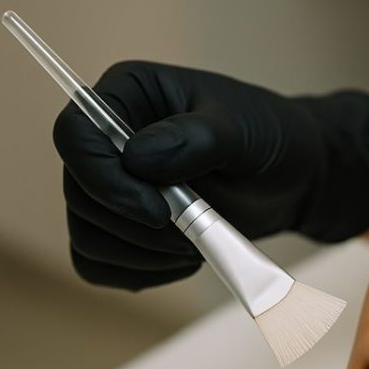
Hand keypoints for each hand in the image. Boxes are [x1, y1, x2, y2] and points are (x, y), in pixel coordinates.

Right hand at [52, 60, 368, 290]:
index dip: (103, 180)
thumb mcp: (242, 130)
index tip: (158, 212)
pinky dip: (139, 273)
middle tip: (192, 235)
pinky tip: (185, 261)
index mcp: (127, 95)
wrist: (293, 178)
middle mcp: (108, 140)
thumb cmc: (270, 139)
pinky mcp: (120, 228)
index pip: (74, 136)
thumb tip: (138, 158)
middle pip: (79, 195)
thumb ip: (194, 138)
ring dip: (142, 255)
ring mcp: (110, 186)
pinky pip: (98, 265)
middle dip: (136, 228)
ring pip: (86, 236)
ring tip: (196, 246)